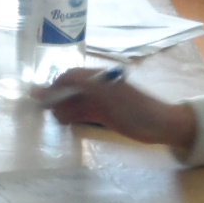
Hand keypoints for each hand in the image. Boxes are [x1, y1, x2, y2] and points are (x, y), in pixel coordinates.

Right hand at [45, 69, 196, 148]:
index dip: (55, 85)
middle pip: (72, 89)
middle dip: (56, 97)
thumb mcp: (108, 96)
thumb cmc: (136, 109)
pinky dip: (72, 116)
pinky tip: (64, 123)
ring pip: (76, 102)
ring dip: (63, 108)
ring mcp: (102, 101)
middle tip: (41, 111)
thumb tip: (56, 83)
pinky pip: (84, 113)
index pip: (71, 76)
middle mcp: (99, 86)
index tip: (40, 99)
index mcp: (100, 77)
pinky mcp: (105, 114)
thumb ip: (82, 87)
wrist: (162, 126)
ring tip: (51, 119)